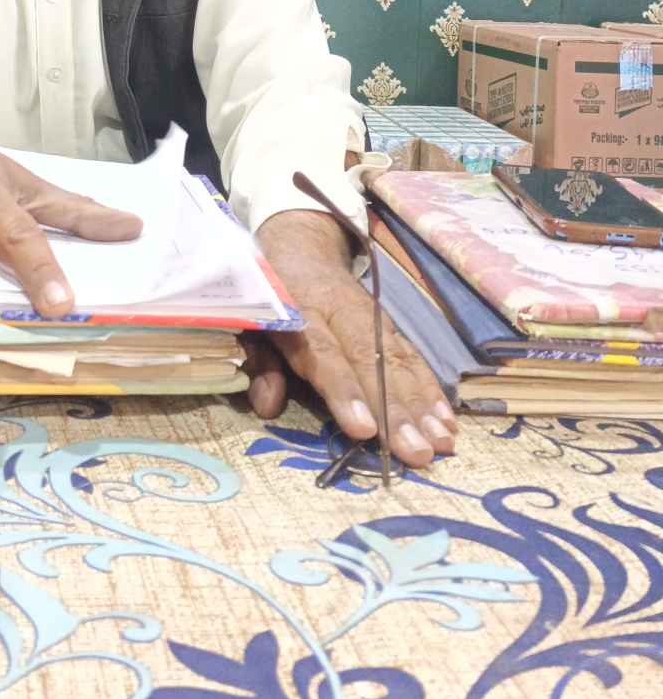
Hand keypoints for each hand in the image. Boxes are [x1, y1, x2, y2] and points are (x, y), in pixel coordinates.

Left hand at [248, 209, 456, 468]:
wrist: (301, 246)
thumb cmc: (270, 294)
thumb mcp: (251, 322)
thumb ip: (260, 363)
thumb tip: (268, 406)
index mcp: (301, 311)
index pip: (325, 354)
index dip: (345, 392)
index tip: (363, 430)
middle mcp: (343, 314)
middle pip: (371, 363)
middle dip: (396, 411)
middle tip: (417, 452)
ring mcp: (372, 318)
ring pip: (398, 362)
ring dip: (421, 405)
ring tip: (441, 442)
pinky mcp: (390, 326)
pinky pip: (412, 357)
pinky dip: (430, 388)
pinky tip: (446, 419)